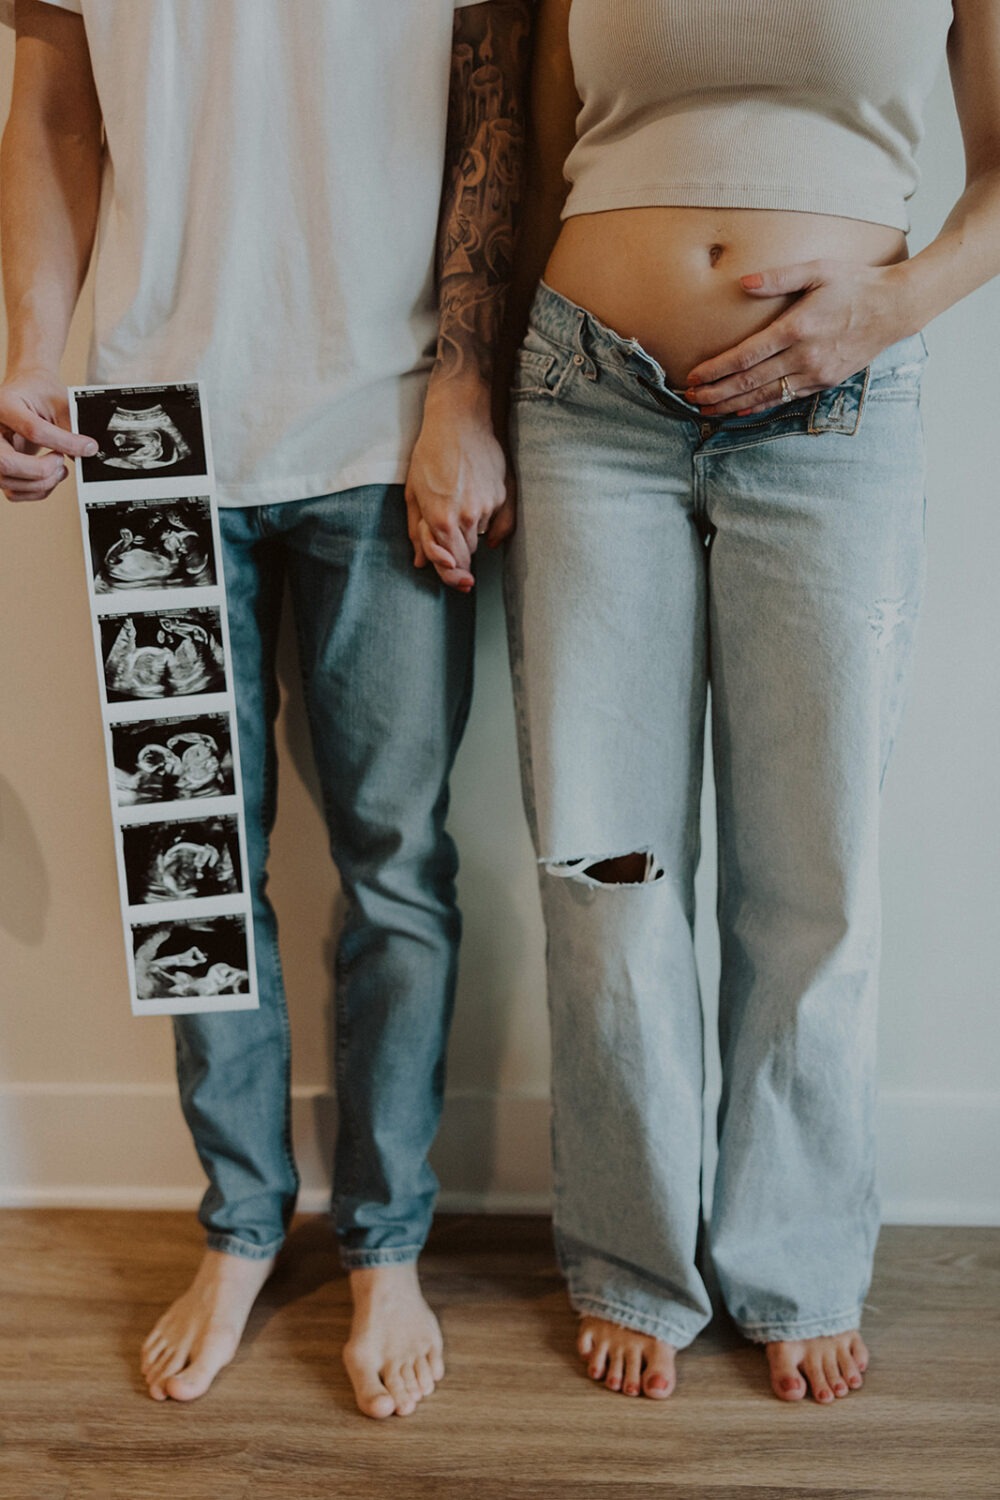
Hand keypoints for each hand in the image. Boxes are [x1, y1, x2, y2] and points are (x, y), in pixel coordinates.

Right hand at [0, 368, 97, 501]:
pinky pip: (13, 492)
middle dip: (42, 470)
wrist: (24, 391)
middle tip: (61, 461)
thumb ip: (70, 428)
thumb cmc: (38, 392)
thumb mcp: (58, 402)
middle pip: (7, 463)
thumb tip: (86, 455)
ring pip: (10, 482)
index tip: (88, 447)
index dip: (64, 443)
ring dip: (43, 483)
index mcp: (4, 405)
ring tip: (59, 467)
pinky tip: (49, 476)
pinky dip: (37, 491)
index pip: (33, 431)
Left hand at [405, 389, 512, 590]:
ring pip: (480, 537)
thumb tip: (420, 562)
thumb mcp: (413, 492)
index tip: (461, 583)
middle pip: (466, 553)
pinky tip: (478, 501)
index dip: (453, 576)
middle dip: (457, 552)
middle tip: (450, 538)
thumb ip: (416, 531)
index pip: (451, 563)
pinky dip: (487, 519)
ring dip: (470, 532)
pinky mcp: (503, 496)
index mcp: (440, 519)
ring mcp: (488, 507)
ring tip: (459, 503)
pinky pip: (497, 521)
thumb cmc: (431, 453)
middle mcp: (467, 517)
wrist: (460, 420)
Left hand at [682, 260, 911, 416]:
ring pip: (765, 395)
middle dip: (716, 393)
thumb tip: (744, 281)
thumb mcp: (819, 270)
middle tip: (690, 399)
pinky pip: (785, 398)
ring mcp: (815, 373)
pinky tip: (740, 410)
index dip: (716, 369)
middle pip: (749, 381)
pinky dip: (760, 406)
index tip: (694, 377)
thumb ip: (779, 277)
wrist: (895, 308)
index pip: (746, 355)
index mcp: (797, 328)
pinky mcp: (824, 382)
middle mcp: (804, 356)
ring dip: (732, 405)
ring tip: (706, 410)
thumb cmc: (855, 284)